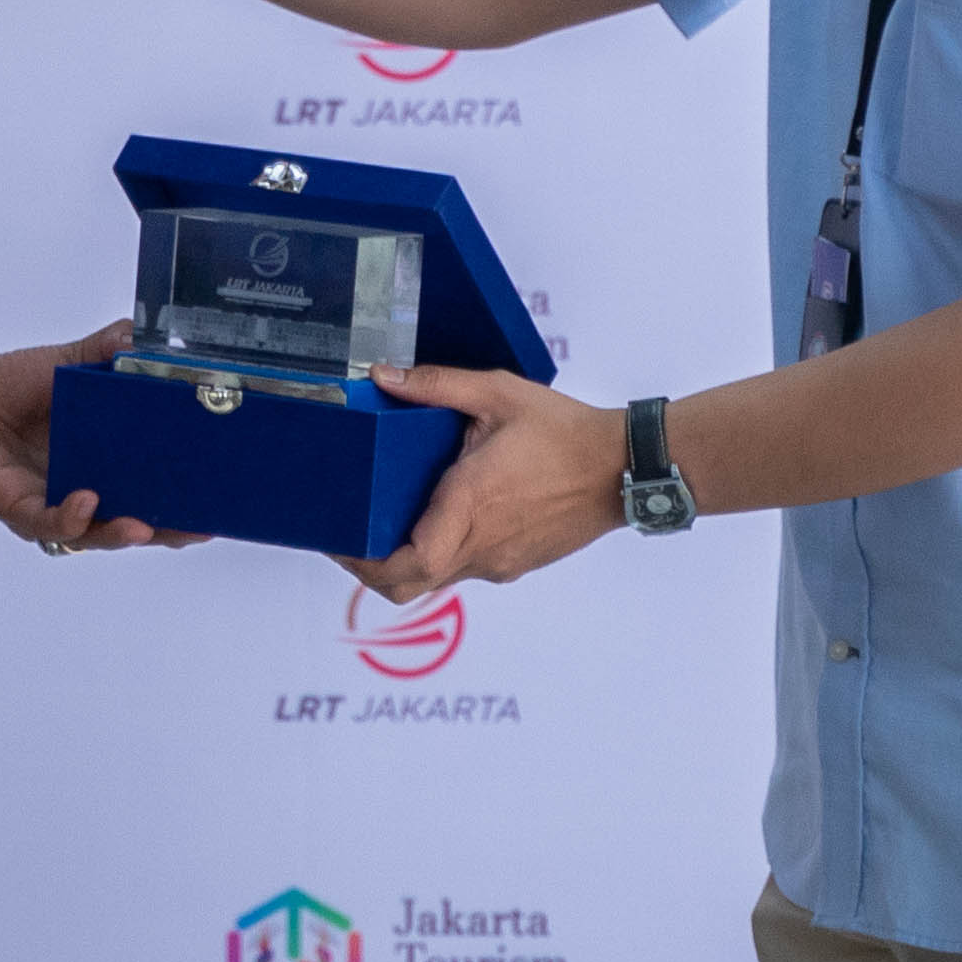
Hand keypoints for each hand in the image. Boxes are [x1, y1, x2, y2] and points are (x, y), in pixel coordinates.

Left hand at [0, 325, 197, 552]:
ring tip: (147, 527)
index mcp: (99, 458)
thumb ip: (104, 351)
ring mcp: (47, 500)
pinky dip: (68, 516)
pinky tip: (86, 503)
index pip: (148, 485)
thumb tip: (144, 336)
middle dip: (166, 527)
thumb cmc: (1, 387)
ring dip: (121, 533)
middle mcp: (78, 487)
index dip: (182, 496)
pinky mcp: (13, 505)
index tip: (218, 498)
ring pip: (92, 532)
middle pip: (130, 519)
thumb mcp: (62, 362)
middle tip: (200, 523)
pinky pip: (44, 521)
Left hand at [357, 367, 627, 597]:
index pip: (406, 564)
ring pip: (437, 580)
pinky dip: (441, 555)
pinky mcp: (516, 564)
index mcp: (470, 505)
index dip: (363, 562)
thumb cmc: (564, 431)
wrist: (623, 467)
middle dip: (370, 571)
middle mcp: (482, 545)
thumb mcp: (498, 393)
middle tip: (349, 540)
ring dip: (406, 563)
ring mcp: (501, 561)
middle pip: (409, 585)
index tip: (338, 539)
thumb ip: (437, 384)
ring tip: (386, 524)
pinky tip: (438, 519)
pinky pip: (466, 570)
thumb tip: (384, 376)